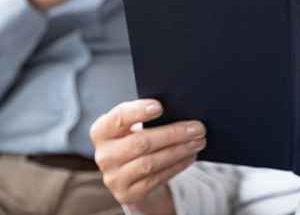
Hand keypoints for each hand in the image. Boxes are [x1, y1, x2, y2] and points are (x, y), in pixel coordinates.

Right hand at [90, 99, 206, 213]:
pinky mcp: (127, 194)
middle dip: (173, 134)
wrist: (129, 174)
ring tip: (198, 142)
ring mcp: (114, 178)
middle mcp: (104, 155)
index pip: (118, 118)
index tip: (160, 106)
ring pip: (150, 163)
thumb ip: (144, 116)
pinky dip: (176, 166)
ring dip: (178, 151)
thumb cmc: (134, 140)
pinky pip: (156, 179)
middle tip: (197, 128)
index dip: (137, 111)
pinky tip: (190, 156)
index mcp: (101, 131)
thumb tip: (178, 108)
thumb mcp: (131, 127)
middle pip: (140, 142)